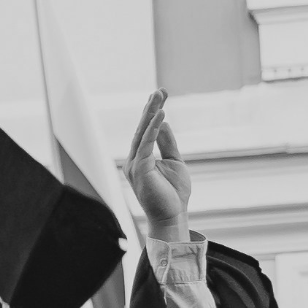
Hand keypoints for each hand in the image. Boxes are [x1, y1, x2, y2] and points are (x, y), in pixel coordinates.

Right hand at [120, 90, 189, 242]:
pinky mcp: (140, 169)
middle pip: (141, 128)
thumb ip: (167, 143)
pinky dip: (152, 129)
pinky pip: (146, 144)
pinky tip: (161, 115)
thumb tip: (164, 123)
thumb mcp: (174, 162)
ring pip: (142, 133)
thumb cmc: (174, 194)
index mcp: (140, 158)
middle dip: (151, 108)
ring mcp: (134, 164)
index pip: (145, 131)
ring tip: (159, 97)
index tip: (161, 95)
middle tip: (160, 90)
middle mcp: (133, 159)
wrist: (172, 216)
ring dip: (151, 114)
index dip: (153, 113)